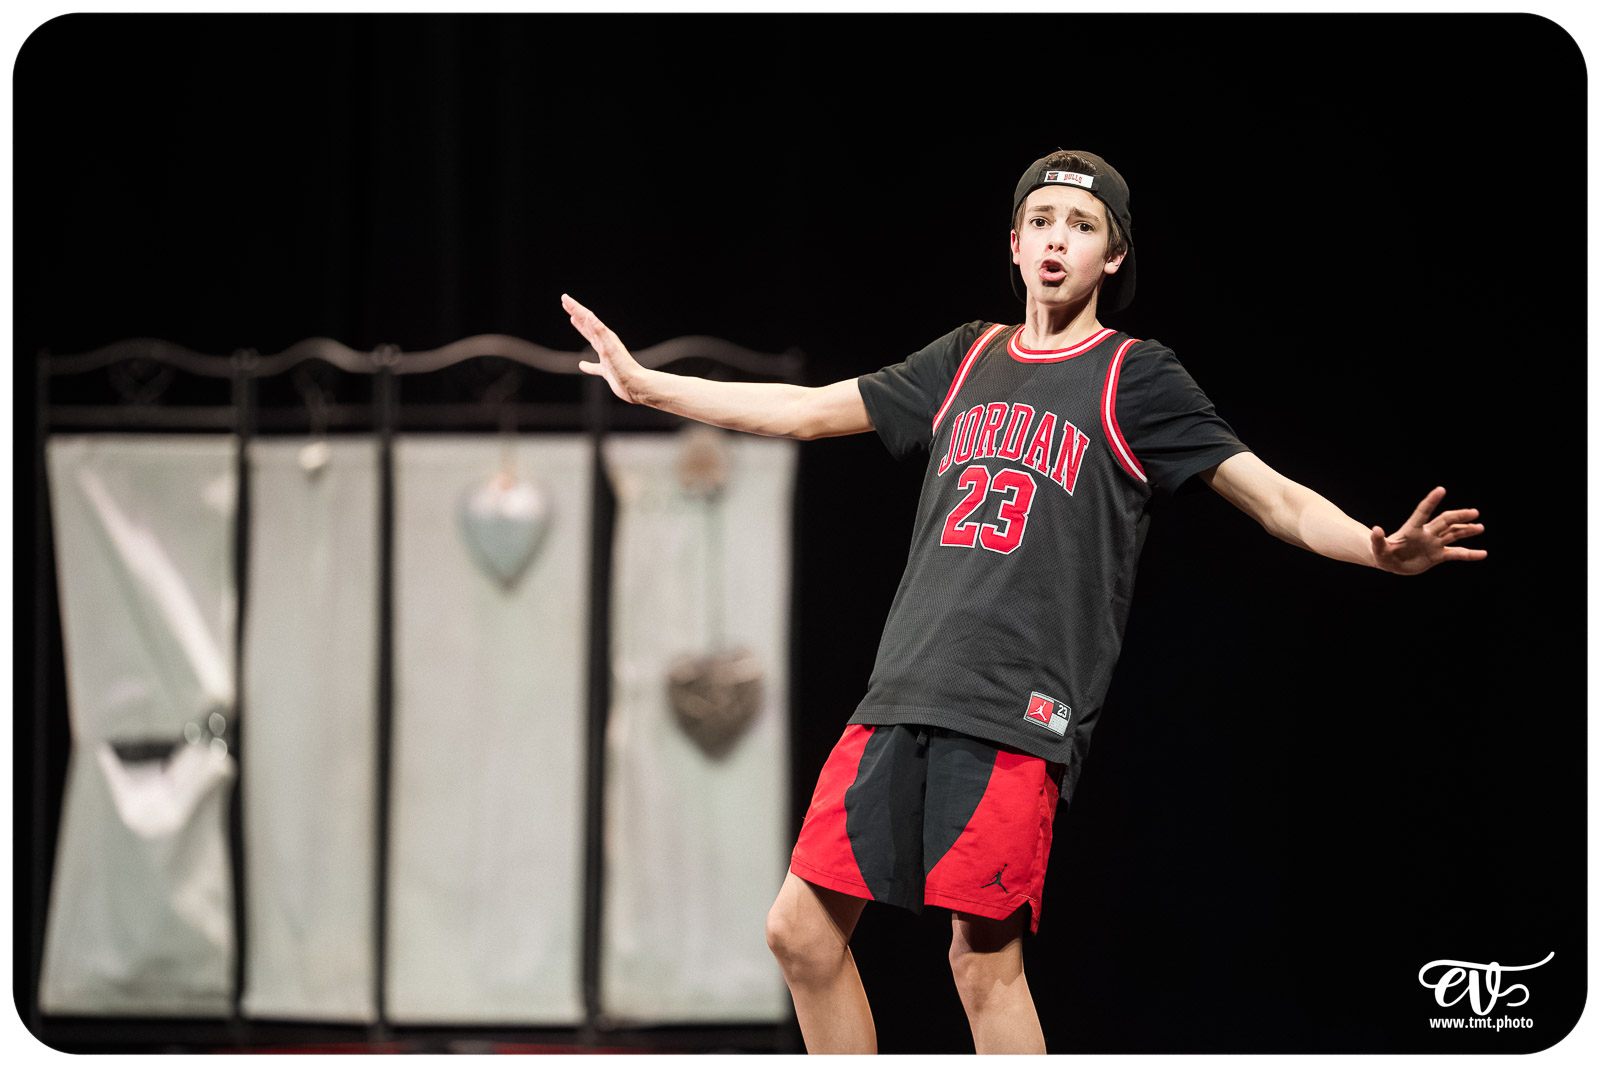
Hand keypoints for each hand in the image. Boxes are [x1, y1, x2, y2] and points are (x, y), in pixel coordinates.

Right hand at [562, 293, 649, 403]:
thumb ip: (599, 331)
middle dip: (576, 313)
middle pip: (588, 324)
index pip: (587, 318)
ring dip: (581, 328)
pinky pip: (594, 366)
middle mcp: (606, 343)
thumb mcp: (609, 348)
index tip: (564, 298)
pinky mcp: (607, 370)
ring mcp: (606, 356)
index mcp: (605, 336)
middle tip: (565, 302)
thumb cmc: (624, 368)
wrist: (637, 386)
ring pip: (591, 339)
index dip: (575, 307)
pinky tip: (582, 365)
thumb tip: (589, 315)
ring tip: (573, 320)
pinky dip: (587, 364)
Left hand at [1369, 487, 1486, 574]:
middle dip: (1459, 516)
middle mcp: (1426, 533)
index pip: (1423, 512)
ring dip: (1466, 530)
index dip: (1431, 501)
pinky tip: (1482, 554)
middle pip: (1445, 521)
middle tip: (1474, 512)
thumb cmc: (1383, 553)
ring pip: (1453, 534)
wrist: (1390, 562)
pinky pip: (1456, 553)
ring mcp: (1433, 544)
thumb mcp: (1379, 548)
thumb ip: (1378, 540)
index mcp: (1413, 529)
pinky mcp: (1437, 556)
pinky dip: (1469, 554)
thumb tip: (1375, 529)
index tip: (1441, 489)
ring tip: (1480, 527)